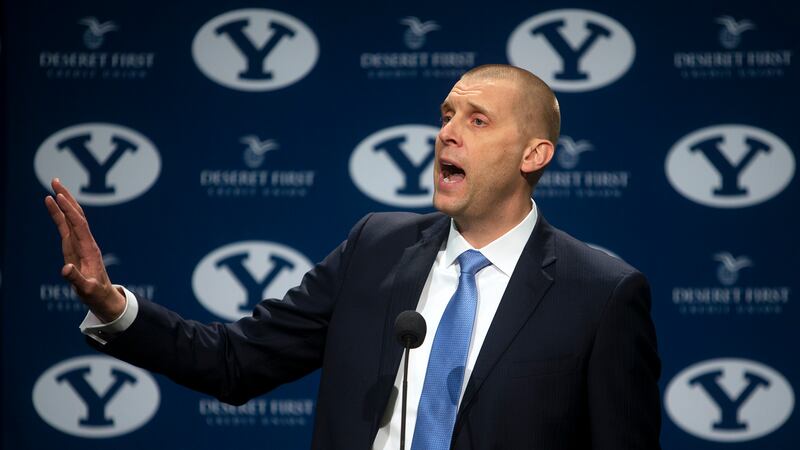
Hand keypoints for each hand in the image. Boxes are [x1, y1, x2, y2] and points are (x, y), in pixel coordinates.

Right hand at [44, 178, 125, 321]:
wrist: (103, 296)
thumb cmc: (95, 293)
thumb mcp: (86, 289)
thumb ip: (76, 279)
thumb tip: (64, 269)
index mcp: (89, 249)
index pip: (79, 225)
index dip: (69, 211)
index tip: (59, 196)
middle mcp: (85, 242)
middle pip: (76, 215)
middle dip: (67, 198)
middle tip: (55, 181)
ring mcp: (80, 243)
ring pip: (72, 218)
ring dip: (64, 202)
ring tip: (54, 186)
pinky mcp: (74, 246)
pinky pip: (66, 226)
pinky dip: (59, 214)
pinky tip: (53, 204)